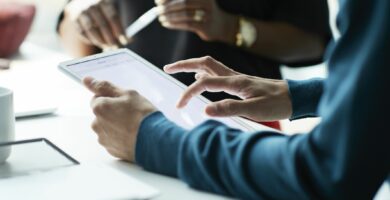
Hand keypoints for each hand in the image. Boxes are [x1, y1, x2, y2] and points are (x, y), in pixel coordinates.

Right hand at [64, 0, 129, 49]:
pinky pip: (82, 33)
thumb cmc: (102, 10)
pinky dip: (91, 40)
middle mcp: (91, 5)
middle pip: (102, 24)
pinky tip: (98, 42)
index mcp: (104, 1)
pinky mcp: (73, 18)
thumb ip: (120, 25)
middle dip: (110, 38)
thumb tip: (130, 40)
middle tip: (116, 48)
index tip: (125, 41)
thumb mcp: (112, 13)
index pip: (113, 17)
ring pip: (91, 30)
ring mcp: (81, 11)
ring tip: (107, 47)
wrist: (82, 1)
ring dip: (100, 41)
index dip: (119, 30)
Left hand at [83, 77, 156, 161]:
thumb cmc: (143, 116)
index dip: (112, 98)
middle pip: (101, 114)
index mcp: (99, 108)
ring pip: (106, 127)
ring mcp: (103, 138)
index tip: (124, 102)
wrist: (154, 140)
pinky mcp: (110, 150)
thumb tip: (86, 80)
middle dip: (112, 112)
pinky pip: (112, 139)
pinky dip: (119, 137)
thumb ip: (105, 86)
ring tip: (133, 126)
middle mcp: (96, 124)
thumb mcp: (128, 94)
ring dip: (116, 125)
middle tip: (130, 114)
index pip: (98, 98)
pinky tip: (132, 135)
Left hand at [156, 0, 237, 42]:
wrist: (220, 25)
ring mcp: (207, 14)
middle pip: (183, 2)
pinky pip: (187, 25)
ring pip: (184, 14)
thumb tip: (160, 1)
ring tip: (161, 18)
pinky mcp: (205, 26)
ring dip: (170, 16)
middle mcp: (206, 1)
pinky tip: (167, 24)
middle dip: (167, 7)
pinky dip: (174, 24)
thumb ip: (180, 0)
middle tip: (157, 11)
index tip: (157, 1)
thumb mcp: (195, 1)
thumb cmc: (203, 10)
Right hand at [164, 56, 292, 121]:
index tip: (180, 106)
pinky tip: (202, 80)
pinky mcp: (240, 82)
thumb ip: (230, 108)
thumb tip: (205, 110)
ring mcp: (236, 77)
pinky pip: (217, 72)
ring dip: (192, 66)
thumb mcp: (254, 109)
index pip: (204, 83)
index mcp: (235, 82)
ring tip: (178, 71)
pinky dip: (204, 73)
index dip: (189, 93)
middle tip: (167, 68)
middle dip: (184, 65)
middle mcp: (234, 76)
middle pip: (204, 63)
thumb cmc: (276, 104)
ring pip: (210, 66)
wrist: (294, 97)